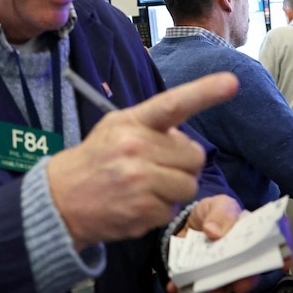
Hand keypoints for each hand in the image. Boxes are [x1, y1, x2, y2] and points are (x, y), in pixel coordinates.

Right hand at [47, 72, 238, 249]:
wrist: (60, 198)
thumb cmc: (97, 159)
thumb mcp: (115, 129)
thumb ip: (150, 127)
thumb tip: (186, 141)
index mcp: (131, 123)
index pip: (172, 104)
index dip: (204, 93)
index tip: (231, 82)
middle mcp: (136, 148)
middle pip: (194, 156)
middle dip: (182, 164)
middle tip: (157, 167)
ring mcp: (140, 181)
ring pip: (189, 185)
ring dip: (174, 189)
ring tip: (146, 187)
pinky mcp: (143, 210)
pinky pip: (173, 209)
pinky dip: (160, 209)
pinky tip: (138, 203)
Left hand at [165, 197, 292, 292]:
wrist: (187, 221)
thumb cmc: (212, 213)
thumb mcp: (218, 204)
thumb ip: (220, 213)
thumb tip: (214, 231)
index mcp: (253, 237)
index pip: (277, 245)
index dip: (284, 253)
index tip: (284, 262)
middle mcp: (243, 257)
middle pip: (251, 271)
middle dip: (246, 280)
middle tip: (238, 286)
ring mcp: (223, 269)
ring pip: (226, 284)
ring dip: (218, 291)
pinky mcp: (203, 275)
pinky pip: (196, 286)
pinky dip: (186, 289)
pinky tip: (177, 288)